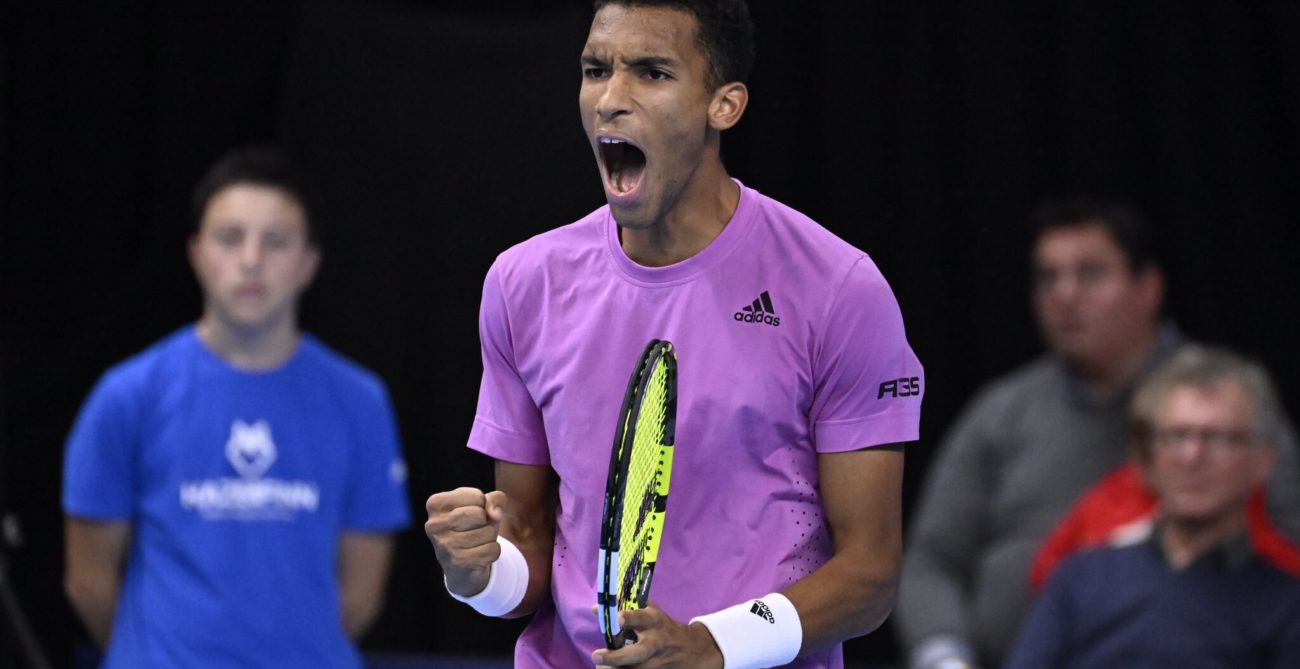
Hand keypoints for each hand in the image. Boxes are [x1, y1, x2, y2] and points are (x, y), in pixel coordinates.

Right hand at [425, 487, 506, 596]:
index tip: (471, 515)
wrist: (462, 567)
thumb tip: (495, 514)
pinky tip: (479, 556)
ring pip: (488, 532)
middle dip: (486, 523)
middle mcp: (434, 524)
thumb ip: (495, 499)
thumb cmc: (473, 528)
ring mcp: (444, 544)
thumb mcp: (484, 507)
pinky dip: (493, 552)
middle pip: (481, 514)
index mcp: (436, 504)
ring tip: (475, 544)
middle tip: (474, 531)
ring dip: (490, 538)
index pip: (477, 497)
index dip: (483, 506)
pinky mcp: (457, 562)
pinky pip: (492, 550)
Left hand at [591, 604, 722, 668]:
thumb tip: (595, 609)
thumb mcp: (652, 611)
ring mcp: (657, 660)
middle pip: (639, 652)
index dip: (630, 618)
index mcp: (654, 620)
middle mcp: (656, 641)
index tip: (617, 618)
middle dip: (617, 656)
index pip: (641, 617)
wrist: (693, 649)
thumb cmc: (664, 626)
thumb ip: (625, 608)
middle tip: (596, 656)